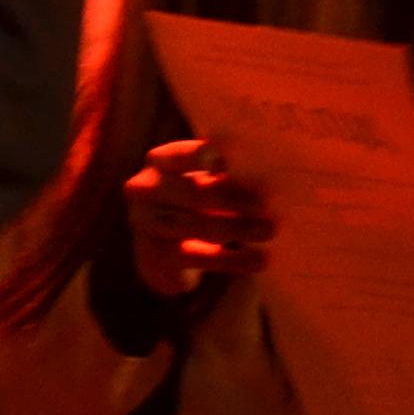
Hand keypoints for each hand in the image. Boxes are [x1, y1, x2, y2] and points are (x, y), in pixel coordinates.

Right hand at [122, 135, 271, 301]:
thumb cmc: (195, 201)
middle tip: (266, 204)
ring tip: (268, 230)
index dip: (206, 157)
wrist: (164, 249)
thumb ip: (225, 173)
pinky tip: (258, 259)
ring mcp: (145, 223)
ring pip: (194, 225)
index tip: (230, 163)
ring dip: (236, 227)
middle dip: (232, 198)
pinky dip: (232, 259)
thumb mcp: (204, 180)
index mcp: (161, 161)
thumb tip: (265, 172)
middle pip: (191, 192)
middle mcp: (145, 189)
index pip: (183, 155)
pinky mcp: (153, 256)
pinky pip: (197, 257)